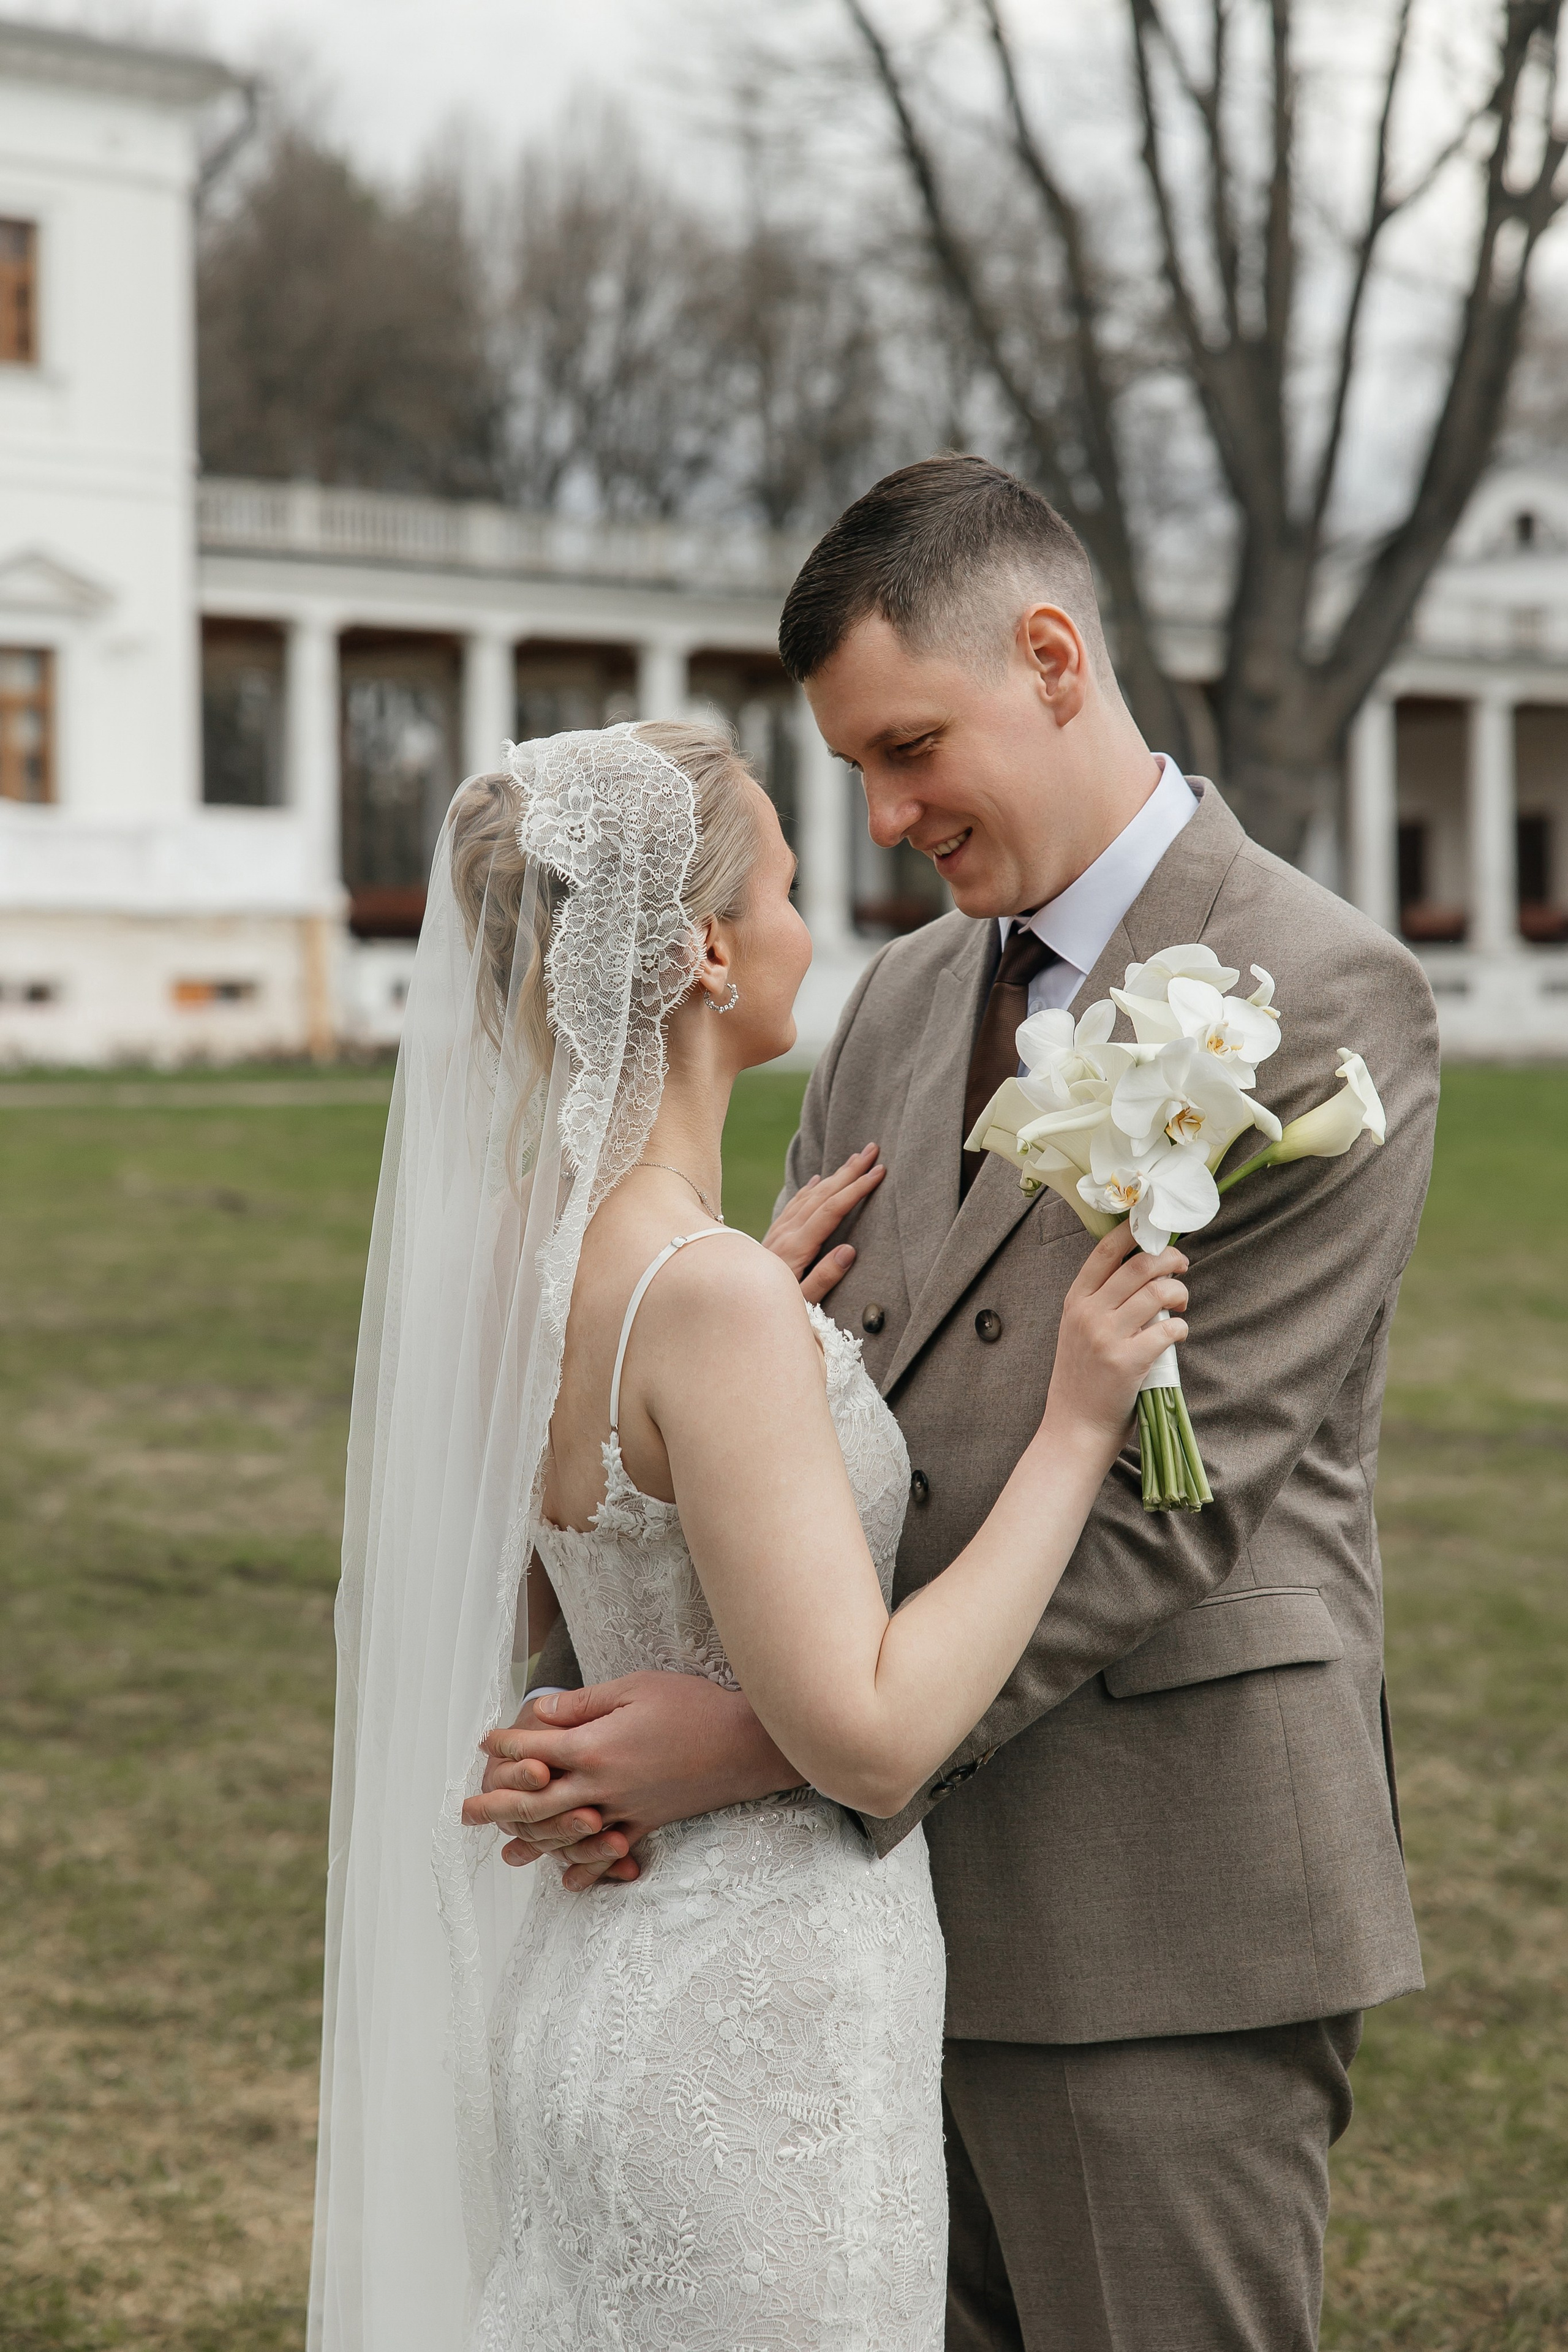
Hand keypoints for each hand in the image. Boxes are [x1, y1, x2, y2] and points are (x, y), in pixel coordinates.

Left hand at [462, 1671, 804, 1891]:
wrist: (745, 1744)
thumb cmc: (692, 1704)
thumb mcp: (634, 1688)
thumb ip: (585, 1704)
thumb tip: (542, 1714)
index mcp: (594, 1747)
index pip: (534, 1750)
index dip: (505, 1745)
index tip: (484, 1741)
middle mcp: (602, 1786)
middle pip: (536, 1801)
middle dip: (498, 1806)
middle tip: (466, 1813)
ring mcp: (624, 1810)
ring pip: (565, 1834)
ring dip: (531, 1843)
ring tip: (505, 1853)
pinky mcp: (648, 1824)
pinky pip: (609, 1852)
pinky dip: (586, 1868)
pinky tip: (567, 1881)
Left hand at [762, 1144, 884, 1304]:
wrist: (735, 1304)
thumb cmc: (770, 1308)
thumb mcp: (803, 1303)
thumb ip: (825, 1277)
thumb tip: (850, 1250)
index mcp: (796, 1247)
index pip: (832, 1210)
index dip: (856, 1190)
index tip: (878, 1173)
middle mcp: (786, 1233)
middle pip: (822, 1194)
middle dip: (849, 1171)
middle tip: (872, 1150)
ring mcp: (778, 1232)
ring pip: (809, 1195)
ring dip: (834, 1175)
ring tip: (854, 1159)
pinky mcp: (773, 1236)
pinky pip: (794, 1204)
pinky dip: (809, 1189)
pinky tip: (818, 1180)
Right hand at [1045, 1227, 1189, 1456]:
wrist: (1074, 1429)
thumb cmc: (1083, 1381)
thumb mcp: (1077, 1332)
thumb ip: (1101, 1302)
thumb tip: (1144, 1270)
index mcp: (1075, 1301)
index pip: (1105, 1251)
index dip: (1134, 1232)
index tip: (1155, 1228)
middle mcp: (1088, 1314)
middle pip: (1139, 1265)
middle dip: (1170, 1259)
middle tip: (1182, 1267)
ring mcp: (1106, 1337)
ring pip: (1158, 1292)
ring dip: (1179, 1293)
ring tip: (1180, 1304)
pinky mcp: (1127, 1362)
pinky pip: (1168, 1328)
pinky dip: (1181, 1327)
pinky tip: (1177, 1333)